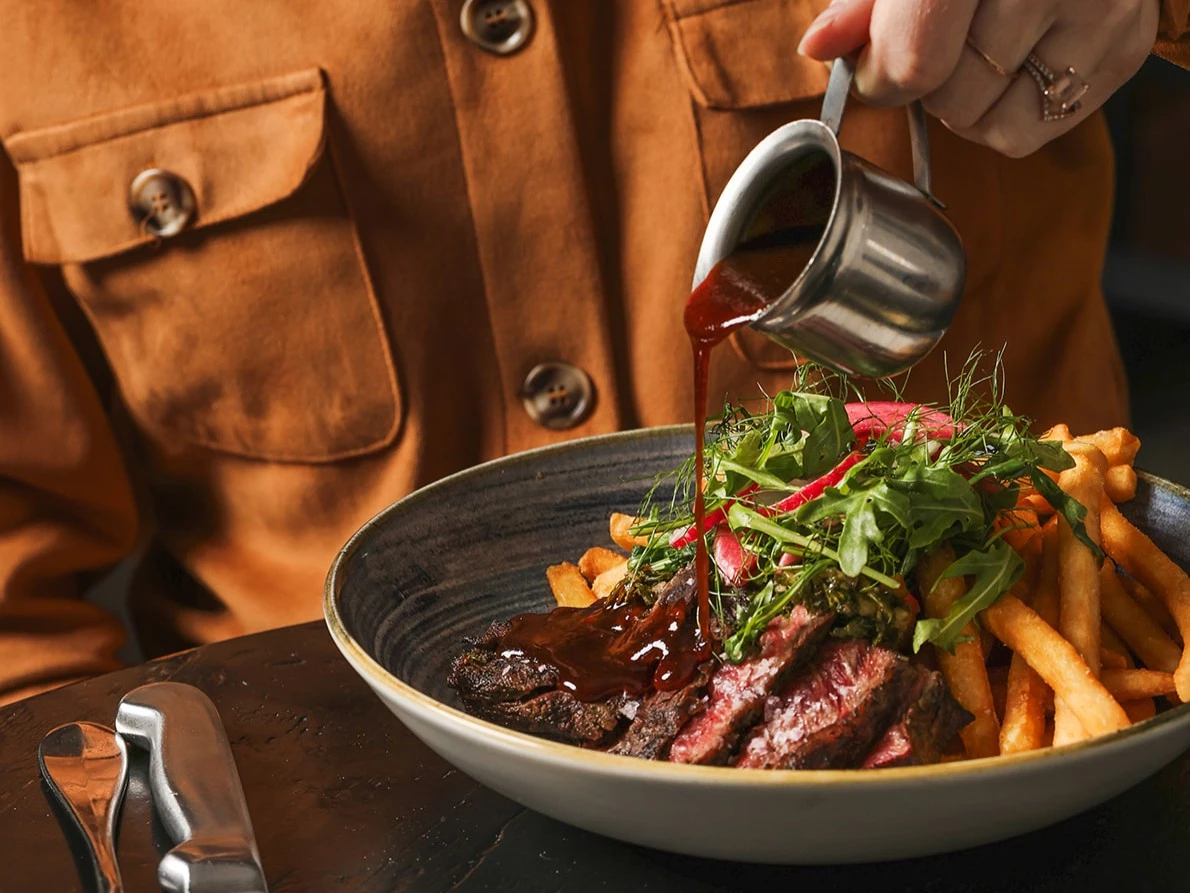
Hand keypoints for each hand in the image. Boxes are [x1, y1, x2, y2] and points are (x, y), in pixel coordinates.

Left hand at [797, 0, 1160, 157]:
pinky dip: (1010, 113)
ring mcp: (1103, 13)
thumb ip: (866, 0)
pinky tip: (1016, 64)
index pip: (916, 60)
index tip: (877, 66)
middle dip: (927, 86)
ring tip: (979, 52)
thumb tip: (820, 46)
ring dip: (966, 106)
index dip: (882, 77)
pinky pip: (1037, 129)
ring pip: (992, 124)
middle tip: (942, 43)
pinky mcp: (1127, 47)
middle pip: (951, 96)